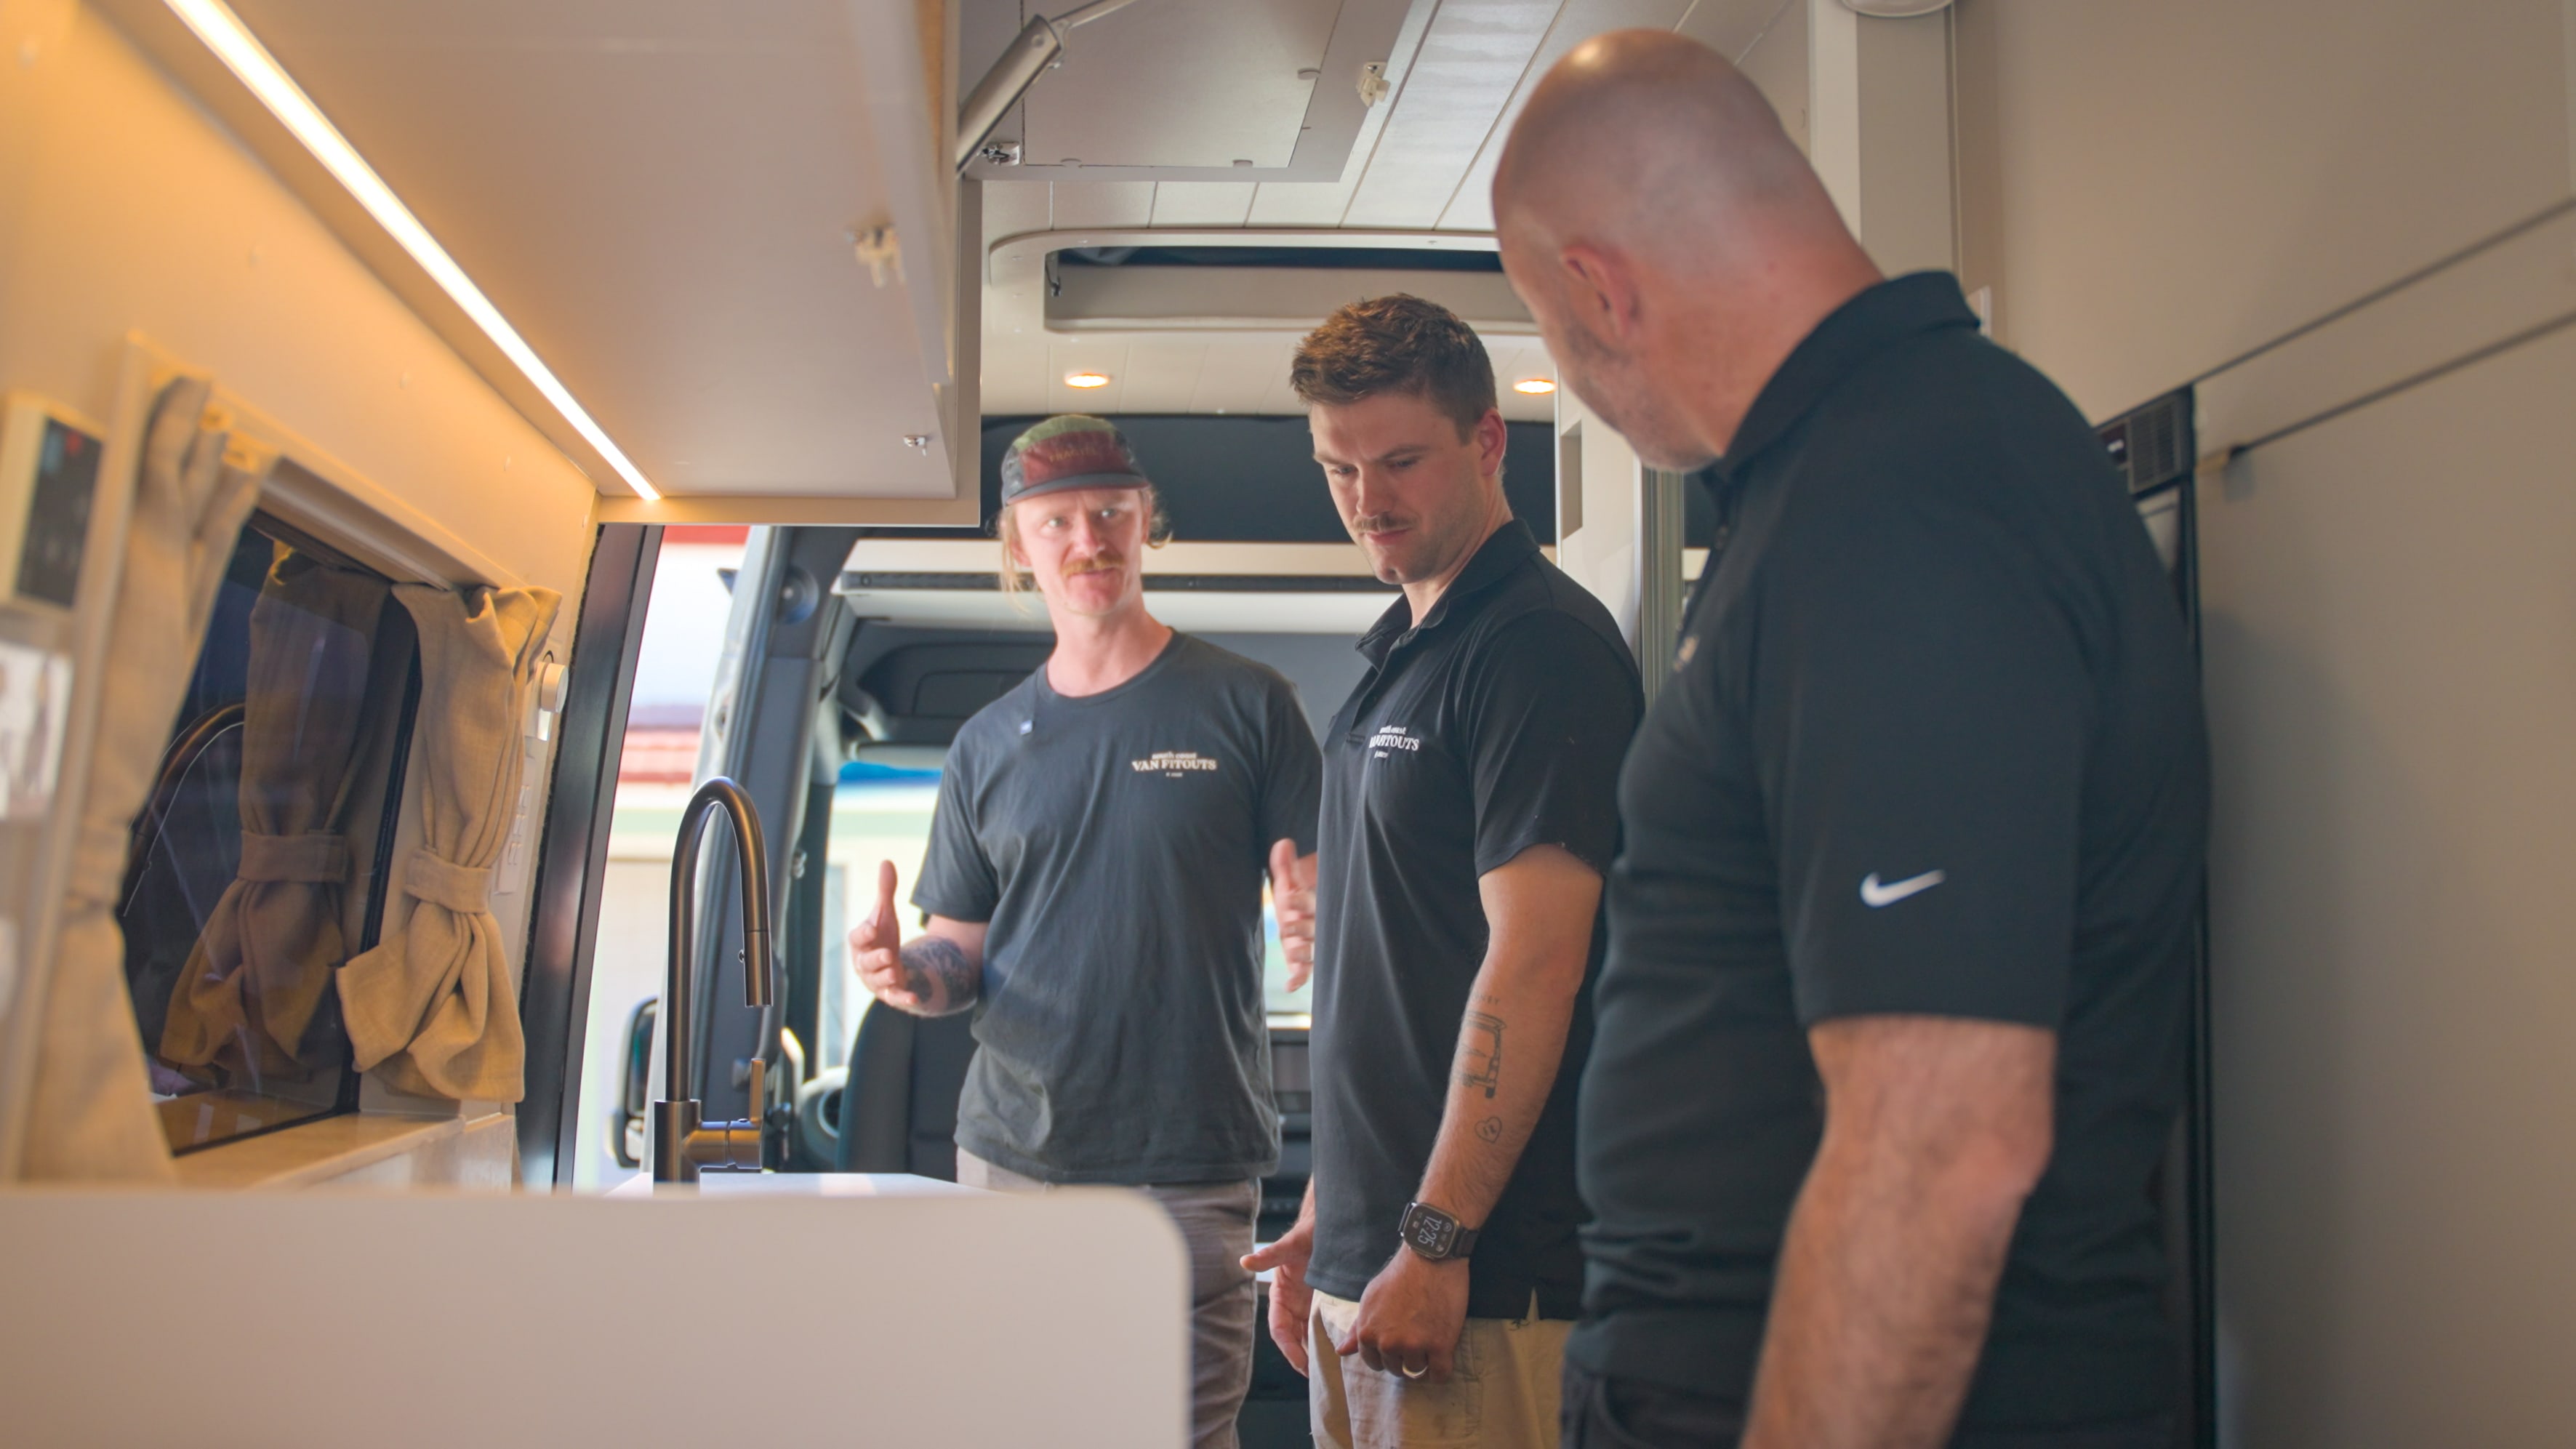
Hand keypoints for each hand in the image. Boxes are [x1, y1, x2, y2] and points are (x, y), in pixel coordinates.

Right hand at [850, 861, 919, 1008]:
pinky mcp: (891, 993)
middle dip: (875, 959)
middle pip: (865, 963)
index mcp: (861, 943)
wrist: (891, 964)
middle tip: (887, 954)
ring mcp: (877, 980)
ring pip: (877, 982)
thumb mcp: (886, 914)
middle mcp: (865, 964)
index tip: (873, 928)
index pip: (856, 938)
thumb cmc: (882, 937)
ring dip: (885, 978)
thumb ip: (885, 891)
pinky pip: (895, 998)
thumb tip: (886, 861)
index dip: (863, 934)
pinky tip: (915, 998)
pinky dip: (903, 998)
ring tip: (896, 972)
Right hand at [1241, 1212, 1316, 1374]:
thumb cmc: (1307, 1232)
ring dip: (1315, 1352)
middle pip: (1294, 1338)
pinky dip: (1328, 1339)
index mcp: (1280, 1295)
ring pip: (1308, 1335)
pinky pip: (1323, 1326)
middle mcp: (1292, 1303)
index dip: (1289, 1348)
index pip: (1280, 1330)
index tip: (1302, 1364)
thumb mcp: (1290, 1244)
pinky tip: (1340, 1351)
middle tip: (1318, 1375)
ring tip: (1330, 1369)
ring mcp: (1308, 1304)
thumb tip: (1245, 1261)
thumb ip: (1270, 1255)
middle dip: (1303, 1357)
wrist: (1329, 1223)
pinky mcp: (1323, 1302)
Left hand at [1269, 839, 1318, 991]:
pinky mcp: (1305, 959)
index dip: (1301, 901)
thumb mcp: (1291, 877)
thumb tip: (1283, 843)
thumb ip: (1286, 863)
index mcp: (1315, 903)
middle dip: (1302, 928)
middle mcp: (1317, 925)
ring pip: (1312, 951)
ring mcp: (1312, 944)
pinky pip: (1306, 971)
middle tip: (1289, 926)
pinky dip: (1299, 978)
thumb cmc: (1299, 890)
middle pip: (1313, 929)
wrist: (1308, 904)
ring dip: (1302, 953)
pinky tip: (1290, 986)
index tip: (1289, 898)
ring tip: (1292, 953)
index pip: (1310, 902)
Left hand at [1335, 1246, 1469, 1381]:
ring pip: (1418, 1370)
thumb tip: (1341, 1351)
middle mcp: (1388, 1344)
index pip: (1374, 1363)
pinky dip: (1441, 1370)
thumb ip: (1358, 1328)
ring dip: (1424, 1359)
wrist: (1430, 1256)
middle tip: (1416, 1335)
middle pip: (1396, 1369)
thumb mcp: (1371, 1298)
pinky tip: (1443, 1354)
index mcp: (1368, 1333)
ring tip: (1430, 1334)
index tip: (1397, 1341)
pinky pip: (1440, 1375)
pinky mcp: (1440, 1346)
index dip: (1386, 1354)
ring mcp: (1414, 1346)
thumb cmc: (1399, 1275)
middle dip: (1404, 1356)